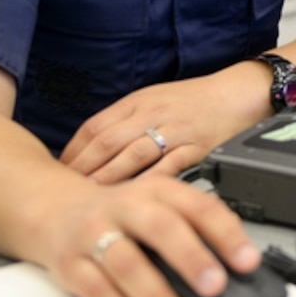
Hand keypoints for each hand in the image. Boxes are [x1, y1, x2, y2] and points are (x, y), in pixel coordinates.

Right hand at [42, 174, 263, 296]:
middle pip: (160, 227)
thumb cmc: (122, 214)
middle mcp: (125, 207)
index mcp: (157, 190)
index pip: (198, 206)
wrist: (57, 210)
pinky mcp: (70, 264)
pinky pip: (94, 289)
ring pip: (125, 263)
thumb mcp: (160, 205)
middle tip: (215, 287)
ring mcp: (94, 233)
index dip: (226, 233)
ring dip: (156, 296)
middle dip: (191, 258)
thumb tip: (239, 262)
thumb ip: (196, 226)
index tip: (248, 261)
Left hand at [59, 63, 271, 183]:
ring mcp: (175, 131)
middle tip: (63, 195)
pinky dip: (149, 184)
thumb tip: (89, 150)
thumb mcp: (154, 99)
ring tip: (91, 202)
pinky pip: (170, 167)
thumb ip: (124, 121)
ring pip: (133, 155)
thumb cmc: (194, 101)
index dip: (73, 152)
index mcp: (138, 101)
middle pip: (108, 142)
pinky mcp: (198, 148)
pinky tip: (136, 201)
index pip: (95, 127)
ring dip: (108, 180)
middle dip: (82, 170)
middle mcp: (153, 114)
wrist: (238, 93)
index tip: (56, 174)